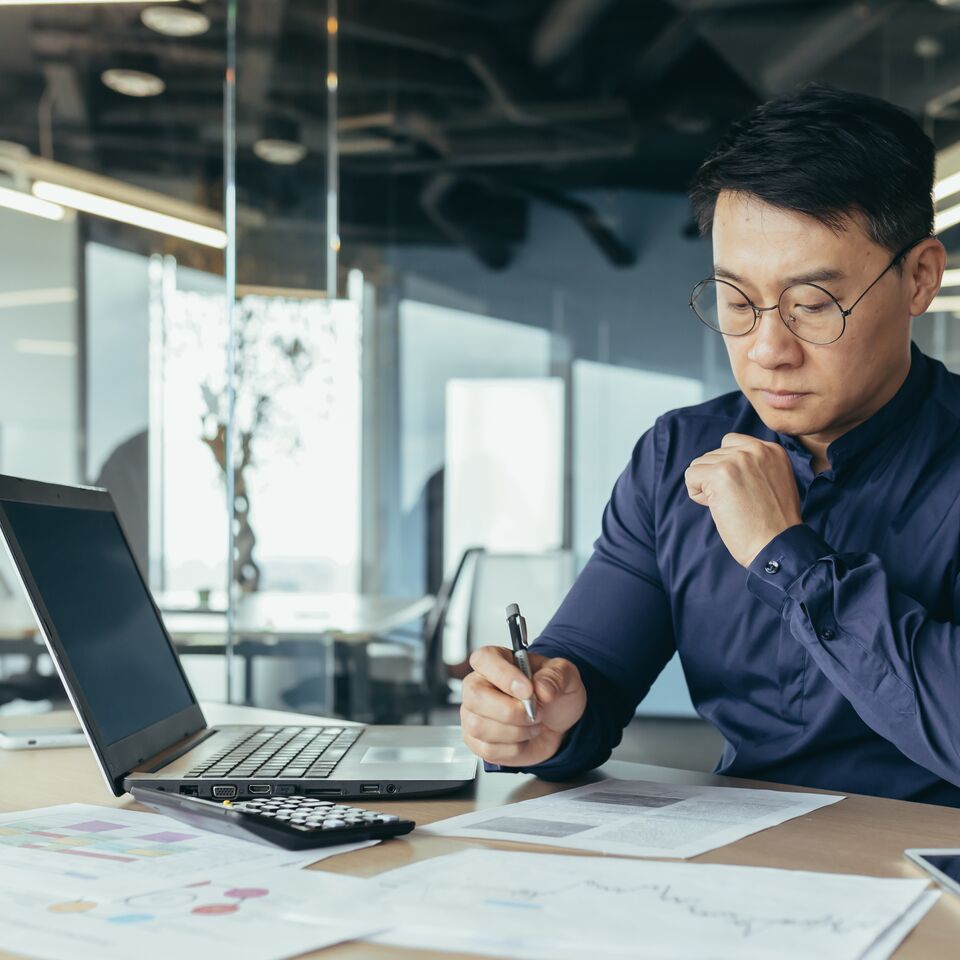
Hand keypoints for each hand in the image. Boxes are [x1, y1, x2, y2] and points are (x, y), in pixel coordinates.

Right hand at [460, 646, 586, 766]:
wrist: (556, 724)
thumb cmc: (553, 694)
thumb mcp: (566, 676)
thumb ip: (556, 676)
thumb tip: (541, 687)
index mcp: (496, 659)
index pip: (483, 660)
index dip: (502, 675)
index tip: (527, 689)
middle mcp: (478, 684)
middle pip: (475, 697)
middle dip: (510, 711)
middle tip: (536, 712)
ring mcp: (473, 714)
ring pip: (479, 726)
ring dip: (516, 731)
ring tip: (533, 724)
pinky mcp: (476, 741)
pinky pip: (487, 749)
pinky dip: (514, 748)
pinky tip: (523, 738)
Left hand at [684, 433, 801, 566]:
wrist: (778, 544)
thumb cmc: (773, 523)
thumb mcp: (775, 482)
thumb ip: (755, 465)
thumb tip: (722, 460)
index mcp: (771, 449)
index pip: (730, 442)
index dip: (727, 468)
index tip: (741, 490)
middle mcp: (756, 449)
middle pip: (713, 455)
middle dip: (716, 479)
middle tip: (738, 503)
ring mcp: (738, 459)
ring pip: (700, 465)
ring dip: (707, 487)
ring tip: (730, 506)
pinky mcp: (721, 474)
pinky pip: (691, 476)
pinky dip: (697, 494)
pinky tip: (717, 507)